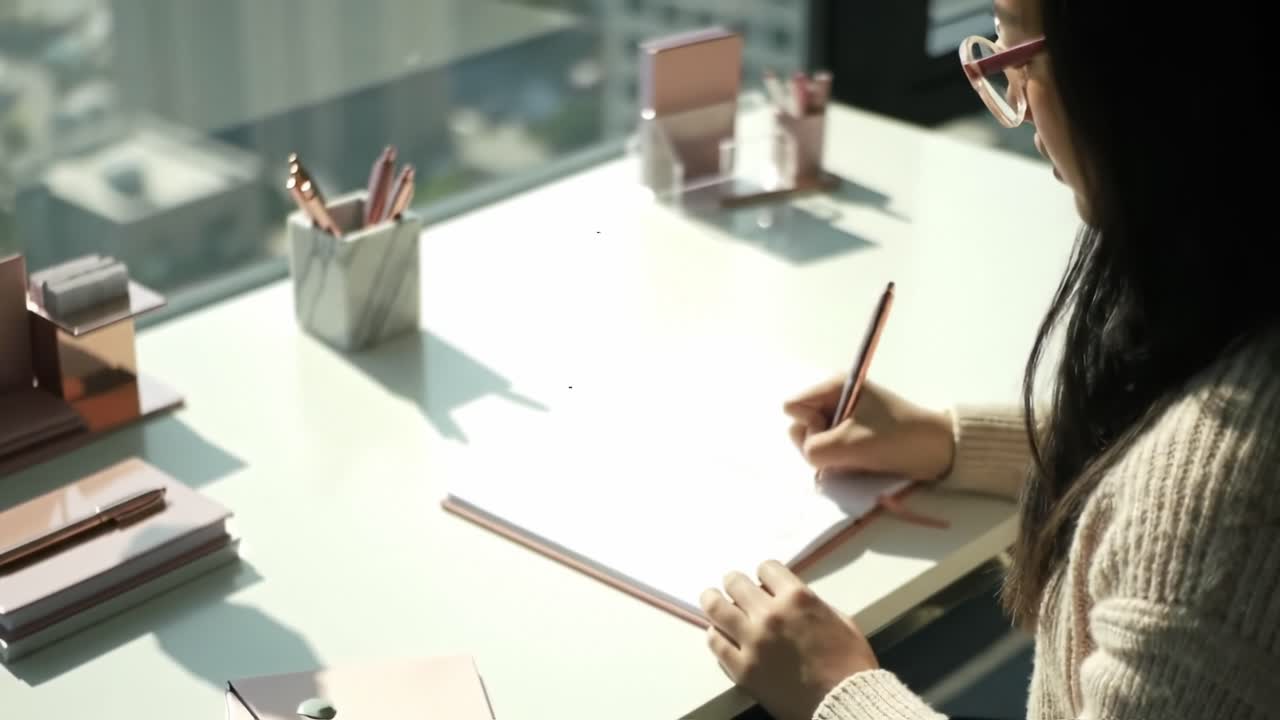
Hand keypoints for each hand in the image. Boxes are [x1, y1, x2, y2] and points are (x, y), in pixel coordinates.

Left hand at [701, 561, 877, 719]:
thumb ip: (811, 604)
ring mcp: (752, 642)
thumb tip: (790, 600)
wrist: (845, 703)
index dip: (765, 574)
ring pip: (716, 608)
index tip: (763, 582)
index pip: (766, 568)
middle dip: (735, 583)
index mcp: (797, 598)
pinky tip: (718, 634)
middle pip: (735, 583)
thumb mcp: (840, 620)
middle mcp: (770, 614)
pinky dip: (715, 635)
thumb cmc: (851, 663)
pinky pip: (715, 643)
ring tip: (712, 601)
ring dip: (714, 601)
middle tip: (734, 588)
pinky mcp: (741, 668)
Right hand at [784, 376, 954, 481]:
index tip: (838, 430)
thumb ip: (815, 449)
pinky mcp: (851, 436)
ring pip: (813, 441)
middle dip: (818, 443)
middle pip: (800, 425)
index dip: (808, 425)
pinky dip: (839, 461)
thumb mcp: (852, 445)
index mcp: (834, 386)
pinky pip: (828, 451)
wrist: (939, 451)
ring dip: (830, 456)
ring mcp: (842, 419)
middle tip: (847, 448)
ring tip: (856, 457)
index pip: (792, 407)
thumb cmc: (898, 439)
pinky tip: (860, 462)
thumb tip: (808, 455)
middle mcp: (834, 399)